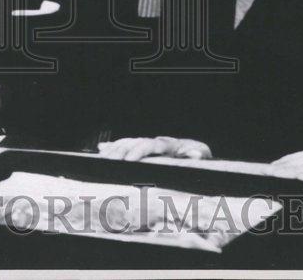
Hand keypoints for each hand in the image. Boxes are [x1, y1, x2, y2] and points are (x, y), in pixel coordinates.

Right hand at [97, 136, 212, 160]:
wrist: (195, 150)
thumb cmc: (197, 155)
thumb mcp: (201, 154)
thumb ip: (197, 154)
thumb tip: (195, 154)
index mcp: (168, 145)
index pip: (151, 145)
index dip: (139, 151)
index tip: (129, 160)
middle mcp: (155, 141)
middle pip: (135, 143)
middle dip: (121, 151)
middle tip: (108, 161)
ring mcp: (148, 144)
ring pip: (128, 143)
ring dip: (114, 149)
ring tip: (102, 157)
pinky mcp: (144, 148)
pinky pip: (127, 145)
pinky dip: (115, 146)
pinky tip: (102, 149)